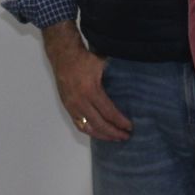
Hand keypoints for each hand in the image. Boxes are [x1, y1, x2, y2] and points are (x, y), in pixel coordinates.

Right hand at [42, 21, 131, 141]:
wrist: (63, 55)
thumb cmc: (85, 58)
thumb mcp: (102, 65)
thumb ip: (114, 77)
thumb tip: (132, 87)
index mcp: (91, 91)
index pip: (108, 112)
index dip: (120, 122)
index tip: (130, 127)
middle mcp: (81, 102)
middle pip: (99, 124)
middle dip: (114, 132)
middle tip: (125, 136)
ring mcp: (72, 106)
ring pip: (88, 128)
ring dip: (102, 135)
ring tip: (114, 138)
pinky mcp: (67, 107)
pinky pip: (79, 124)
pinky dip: (90, 131)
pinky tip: (99, 133)